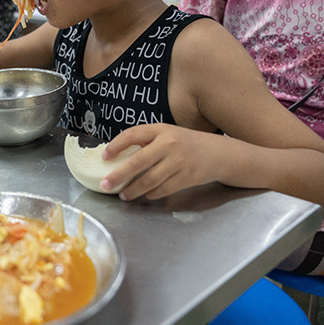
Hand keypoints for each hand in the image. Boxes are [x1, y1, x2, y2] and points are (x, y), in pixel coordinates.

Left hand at [100, 124, 220, 200]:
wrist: (219, 154)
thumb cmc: (187, 143)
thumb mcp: (168, 134)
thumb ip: (147, 141)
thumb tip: (118, 155)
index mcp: (161, 129)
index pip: (133, 134)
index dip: (116, 145)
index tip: (104, 156)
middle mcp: (169, 144)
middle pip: (137, 162)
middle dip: (118, 175)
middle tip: (106, 184)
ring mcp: (179, 161)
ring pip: (149, 180)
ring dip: (133, 190)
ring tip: (123, 195)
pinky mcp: (187, 177)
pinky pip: (163, 189)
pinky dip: (151, 194)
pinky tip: (144, 195)